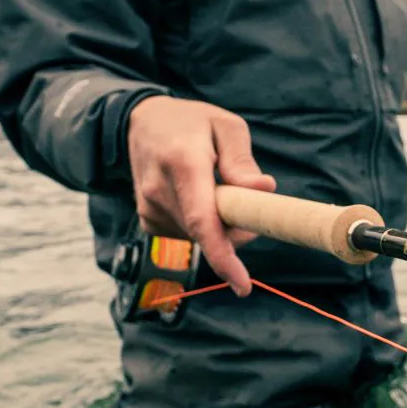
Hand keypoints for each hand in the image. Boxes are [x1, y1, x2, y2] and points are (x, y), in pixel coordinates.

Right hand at [127, 96, 275, 295]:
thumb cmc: (191, 122)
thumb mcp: (226, 126)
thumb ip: (243, 161)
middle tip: (250, 202)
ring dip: (220, 226)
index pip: (203, 221)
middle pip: (208, 233)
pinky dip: (202, 226)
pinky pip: (187, 235)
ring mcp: (149, 208)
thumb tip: (263, 190)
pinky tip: (199, 199)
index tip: (242, 285)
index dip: (224, 256)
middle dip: (237, 230)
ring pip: (199, 237)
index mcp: (183, 163)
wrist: (143, 122)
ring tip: (219, 190)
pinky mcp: (148, 219)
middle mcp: (160, 190)